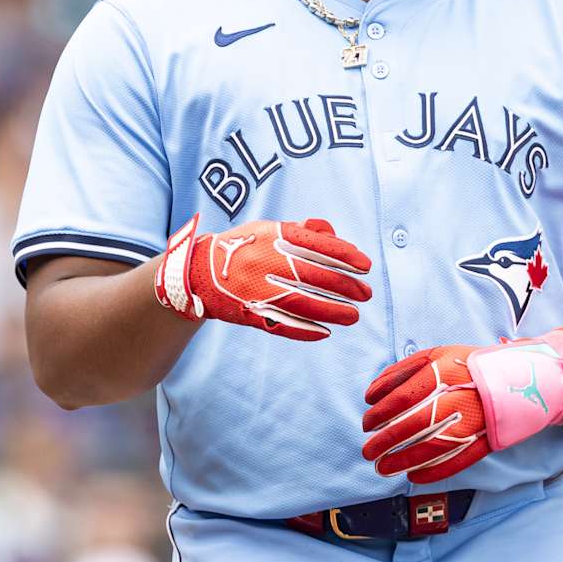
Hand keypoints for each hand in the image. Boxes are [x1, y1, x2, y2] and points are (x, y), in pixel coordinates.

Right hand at [155, 213, 372, 340]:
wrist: (196, 272)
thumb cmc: (241, 247)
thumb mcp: (266, 229)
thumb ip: (301, 231)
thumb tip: (333, 234)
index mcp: (270, 236)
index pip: (315, 244)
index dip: (343, 255)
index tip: (365, 265)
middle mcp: (263, 261)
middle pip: (312, 275)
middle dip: (344, 285)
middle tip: (366, 294)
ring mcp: (254, 289)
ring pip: (299, 302)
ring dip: (330, 310)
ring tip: (353, 316)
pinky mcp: (247, 312)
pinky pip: (279, 323)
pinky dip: (303, 329)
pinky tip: (325, 332)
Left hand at [360, 331, 562, 483]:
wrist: (519, 377)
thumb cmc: (469, 366)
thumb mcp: (437, 356)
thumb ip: (401, 371)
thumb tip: (371, 394)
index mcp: (443, 374)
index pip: (402, 398)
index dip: (380, 413)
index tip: (367, 423)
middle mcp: (456, 399)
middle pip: (412, 425)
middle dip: (385, 441)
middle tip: (369, 451)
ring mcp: (472, 423)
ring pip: (431, 448)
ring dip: (403, 461)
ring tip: (383, 468)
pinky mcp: (485, 442)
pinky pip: (456, 462)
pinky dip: (433, 472)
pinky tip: (414, 477)